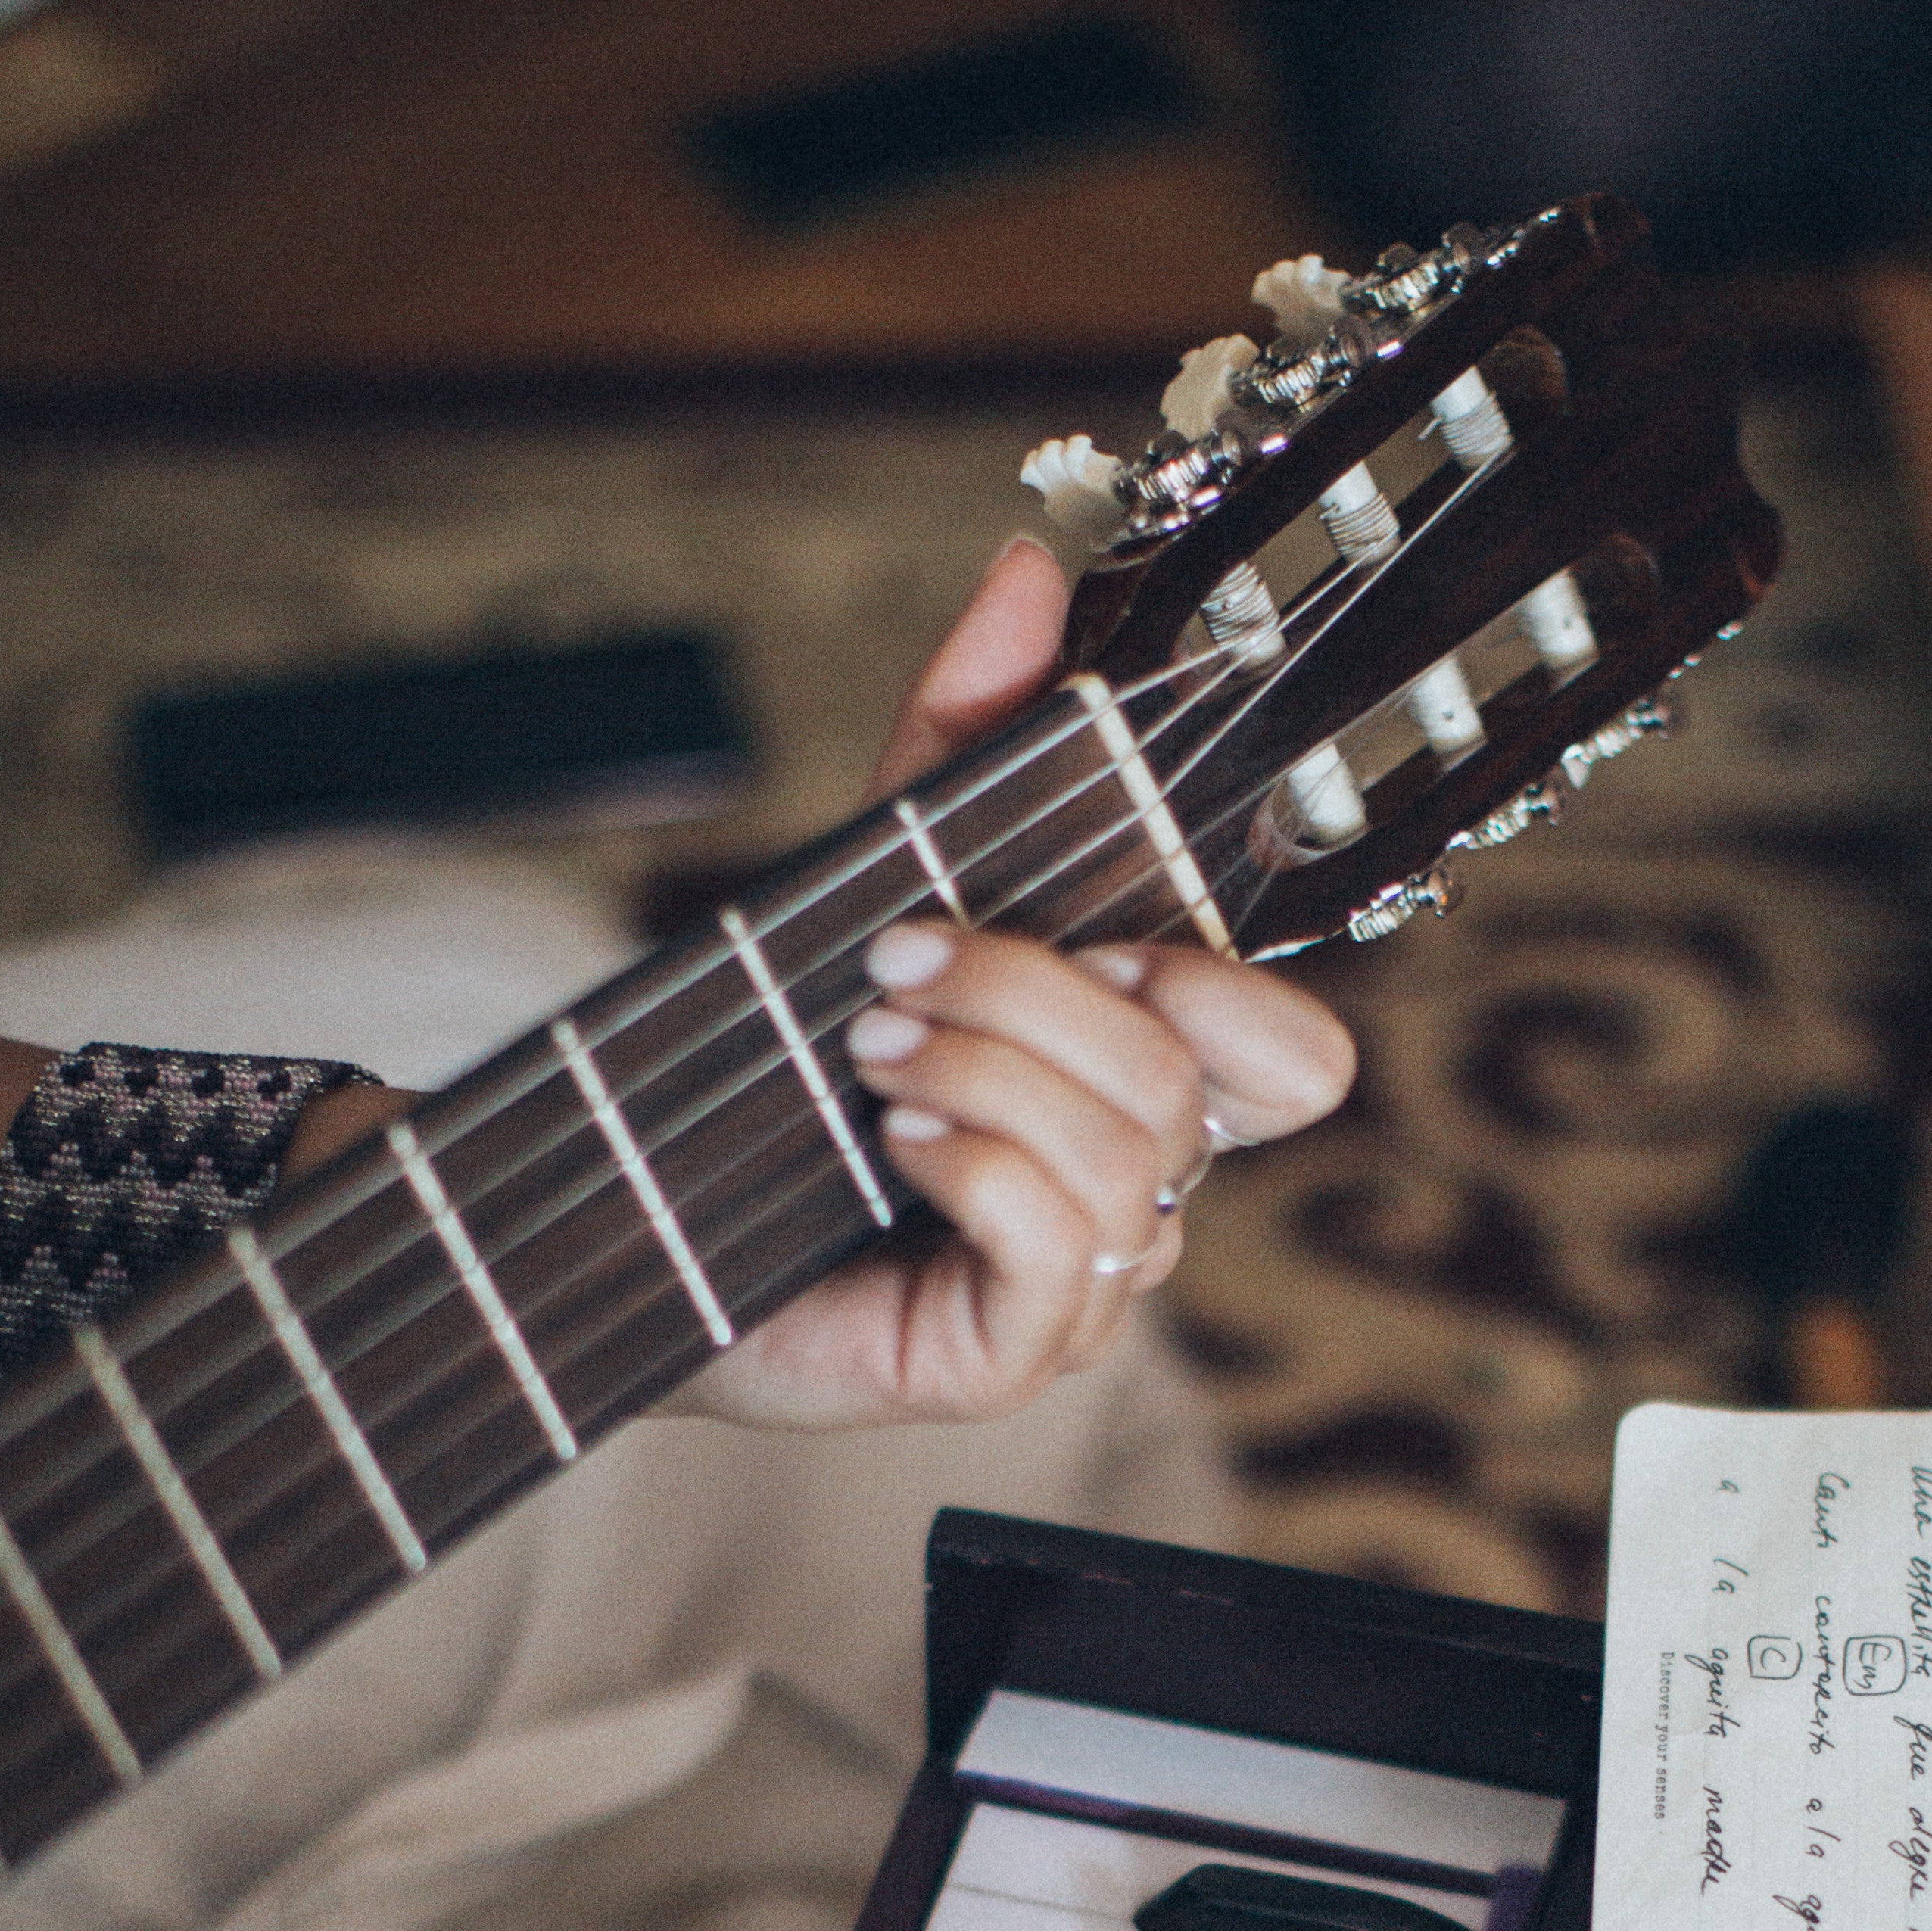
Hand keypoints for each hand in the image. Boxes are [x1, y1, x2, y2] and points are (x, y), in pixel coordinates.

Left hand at [671, 538, 1352, 1433]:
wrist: (633, 1216)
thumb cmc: (778, 1065)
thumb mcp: (875, 873)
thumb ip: (962, 736)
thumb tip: (1028, 572)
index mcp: (1139, 1093)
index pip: (1298, 1064)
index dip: (1231, 993)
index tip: (1103, 936)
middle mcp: (1135, 1199)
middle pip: (1183, 1087)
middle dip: (1032, 997)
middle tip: (893, 968)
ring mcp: (1080, 1293)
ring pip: (1122, 1162)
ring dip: (980, 1071)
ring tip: (865, 1052)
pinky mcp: (1008, 1358)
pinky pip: (1058, 1247)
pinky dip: (974, 1163)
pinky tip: (895, 1141)